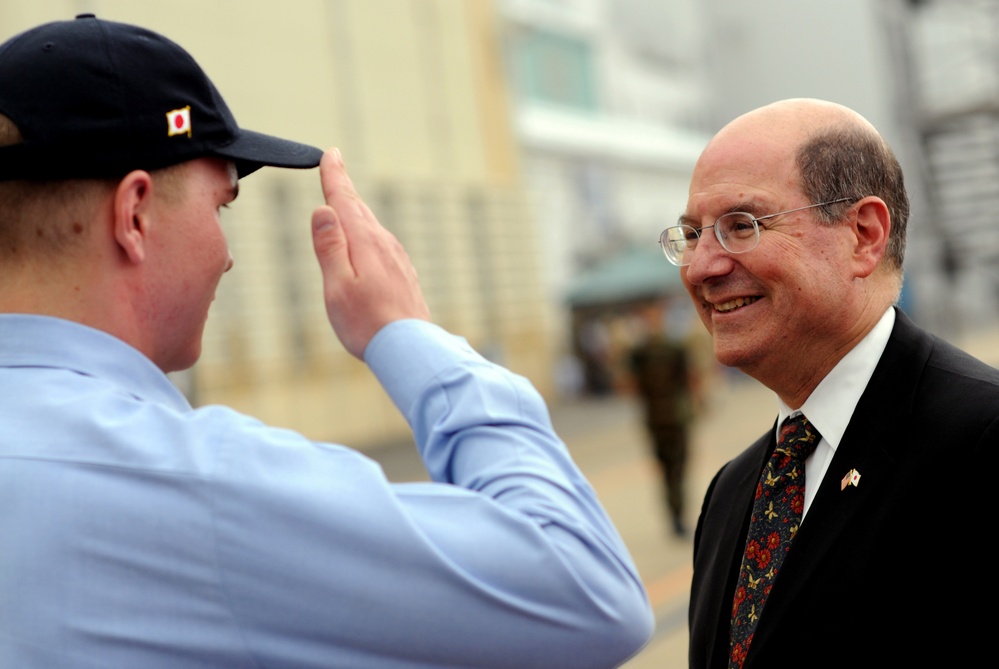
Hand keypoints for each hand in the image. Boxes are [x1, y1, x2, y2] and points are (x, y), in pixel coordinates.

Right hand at [311, 148, 430, 358]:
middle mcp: (384, 244)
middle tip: (335, 163)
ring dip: (356, 209)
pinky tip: (368, 240)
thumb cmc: (367, 323)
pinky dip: (369, 232)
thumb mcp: (338, 286)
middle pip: (359, 208)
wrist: (410, 349)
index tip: (330, 154)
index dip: (335, 176)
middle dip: (344, 186)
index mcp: (364, 242)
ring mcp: (397, 258)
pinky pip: (381, 244)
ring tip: (346, 197)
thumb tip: (324, 210)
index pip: (344, 201)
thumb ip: (330, 247)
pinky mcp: (403, 273)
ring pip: (371, 225)